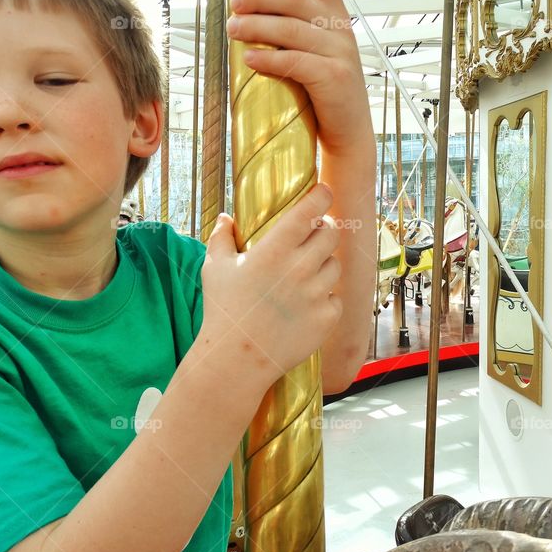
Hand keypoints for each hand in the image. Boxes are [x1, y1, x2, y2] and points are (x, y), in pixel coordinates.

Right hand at [197, 184, 342, 390]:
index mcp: (274, 250)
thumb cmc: (223, 311)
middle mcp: (300, 268)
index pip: (310, 211)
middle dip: (326, 228)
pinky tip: (307, 304)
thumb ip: (221, 239)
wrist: (236, 359)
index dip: (321, 196)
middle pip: (332, 232)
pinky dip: (325, 298)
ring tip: (306, 274)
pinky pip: (336, 298)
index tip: (324, 192)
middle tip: (317, 233)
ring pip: (335, 265)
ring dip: (324, 265)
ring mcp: (316, 294)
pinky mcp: (326, 318)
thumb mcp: (215, 270)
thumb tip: (225, 217)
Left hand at [226, 0, 372, 157]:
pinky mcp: (333, 79)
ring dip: (256, 27)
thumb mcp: (314, 54)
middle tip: (234, 2)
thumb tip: (249, 15)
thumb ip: (293, 31)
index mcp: (335, 17)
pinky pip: (294, 62)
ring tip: (233, 29)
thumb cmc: (323, 93)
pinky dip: (268, 59)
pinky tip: (249, 59)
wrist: (348, 134)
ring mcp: (339, 54)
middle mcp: (339, 30)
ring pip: (291, 30)